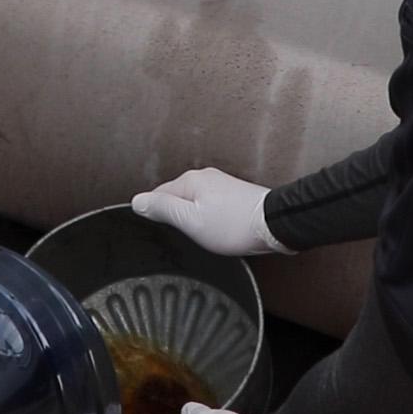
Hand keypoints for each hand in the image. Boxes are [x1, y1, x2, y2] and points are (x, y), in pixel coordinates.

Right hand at [131, 168, 292, 256]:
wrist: (274, 224)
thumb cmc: (234, 226)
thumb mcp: (190, 221)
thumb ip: (162, 209)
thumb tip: (137, 201)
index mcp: (190, 181)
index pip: (158, 195)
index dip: (156, 215)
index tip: (162, 231)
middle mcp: (205, 177)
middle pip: (177, 198)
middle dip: (176, 217)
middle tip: (185, 237)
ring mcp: (221, 184)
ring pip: (194, 202)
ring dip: (194, 218)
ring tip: (203, 236)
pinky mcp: (233, 194)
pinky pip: (210, 205)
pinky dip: (208, 217)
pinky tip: (217, 230)